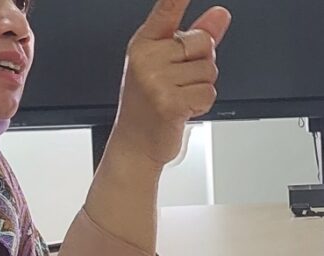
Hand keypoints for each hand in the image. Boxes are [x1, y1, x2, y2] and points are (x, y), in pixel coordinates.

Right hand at [112, 0, 231, 166]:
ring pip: (209, 71)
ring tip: (177, 98)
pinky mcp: (169, 102)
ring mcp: (155, 81)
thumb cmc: (148, 104)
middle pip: (203, 43)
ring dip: (201, 88)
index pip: (166, 10)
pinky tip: (181, 110)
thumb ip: (196, 38)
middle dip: (202, 63)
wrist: (134, 144)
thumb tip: (220, 14)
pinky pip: (207, 93)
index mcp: (144, 44)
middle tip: (178, 82)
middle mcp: (146, 59)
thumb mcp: (166, 66)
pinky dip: (201, 105)